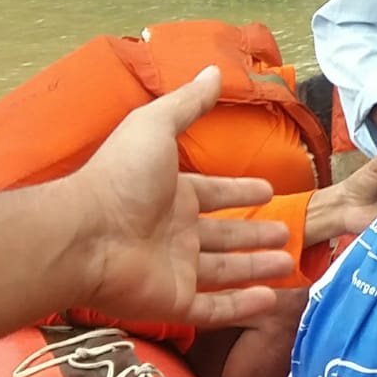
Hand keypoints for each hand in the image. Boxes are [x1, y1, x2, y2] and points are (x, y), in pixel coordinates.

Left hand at [73, 66, 293, 328]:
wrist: (85, 234)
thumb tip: (213, 68)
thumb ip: (188, 103)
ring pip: (226, 271)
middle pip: (225, 235)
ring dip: (257, 267)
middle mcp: (176, 232)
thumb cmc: (120, 178)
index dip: (240, 191)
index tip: (268, 190)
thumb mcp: (156, 126)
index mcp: (173, 194)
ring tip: (290, 262)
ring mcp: (176, 269)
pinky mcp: (175, 300)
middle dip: (256, 233)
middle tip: (288, 232)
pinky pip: (216, 307)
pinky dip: (243, 306)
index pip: (215, 193)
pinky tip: (271, 299)